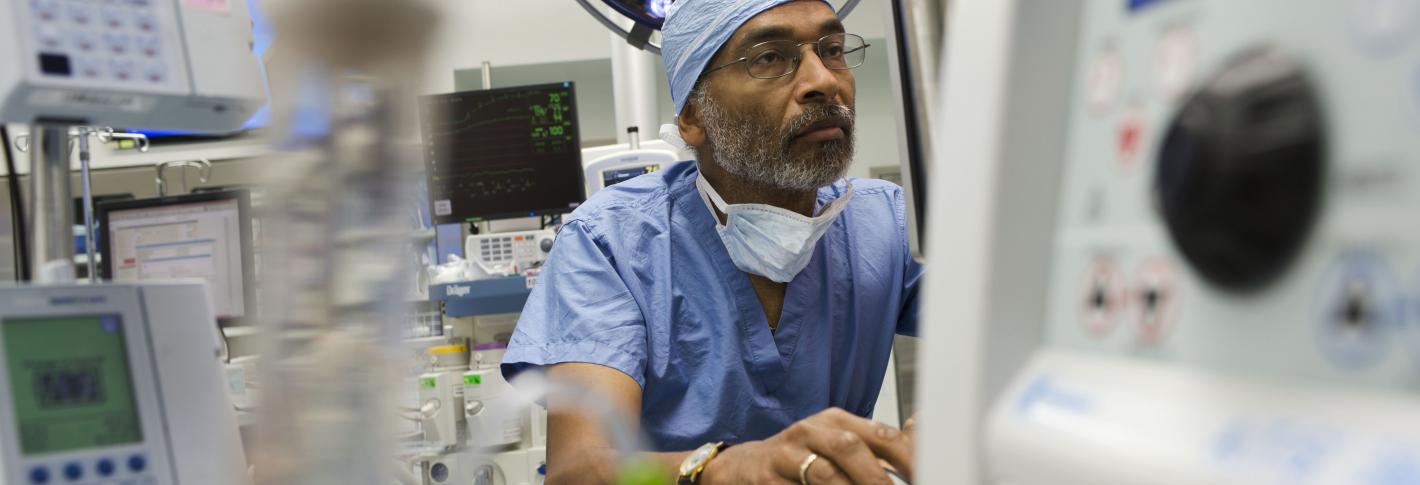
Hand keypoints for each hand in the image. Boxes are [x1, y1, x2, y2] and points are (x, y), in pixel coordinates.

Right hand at [700, 408, 913, 484]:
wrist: (743, 468)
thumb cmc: (799, 457)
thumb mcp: (837, 441)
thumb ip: (877, 442)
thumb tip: (920, 428)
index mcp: (835, 421)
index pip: (880, 434)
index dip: (907, 458)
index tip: (928, 475)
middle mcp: (811, 430)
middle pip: (850, 448)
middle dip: (878, 479)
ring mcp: (786, 454)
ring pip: (823, 473)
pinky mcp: (768, 478)